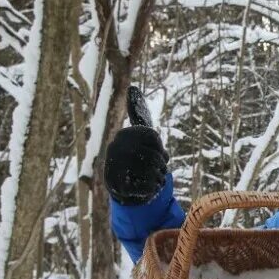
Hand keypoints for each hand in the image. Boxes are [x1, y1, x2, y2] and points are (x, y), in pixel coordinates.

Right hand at [104, 86, 168, 204]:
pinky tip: (149, 188)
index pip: (154, 138)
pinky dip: (153, 189)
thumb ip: (137, 112)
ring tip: (156, 179)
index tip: (160, 154)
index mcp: (124, 134)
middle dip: (162, 166)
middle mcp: (116, 148)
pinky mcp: (119, 187)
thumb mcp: (139, 134)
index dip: (161, 149)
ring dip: (159, 178)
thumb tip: (132, 88)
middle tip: (160, 170)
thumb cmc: (136, 156)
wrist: (121, 185)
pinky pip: (148, 188)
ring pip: (152, 173)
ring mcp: (116, 168)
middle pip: (155, 157)